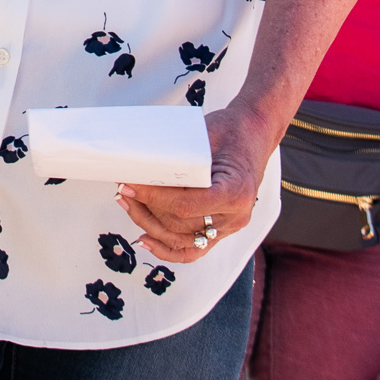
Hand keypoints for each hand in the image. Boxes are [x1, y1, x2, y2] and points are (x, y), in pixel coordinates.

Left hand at [118, 100, 275, 262]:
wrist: (255, 133)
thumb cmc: (231, 130)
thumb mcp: (204, 137)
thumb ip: (177, 158)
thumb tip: (137, 166)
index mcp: (235, 191)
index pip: (185, 206)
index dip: (153, 198)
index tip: (130, 185)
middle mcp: (236, 215)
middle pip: (179, 225)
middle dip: (146, 209)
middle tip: (124, 190)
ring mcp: (230, 226)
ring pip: (181, 239)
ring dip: (150, 224)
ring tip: (129, 204)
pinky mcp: (222, 229)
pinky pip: (193, 249)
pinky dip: (167, 248)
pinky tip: (146, 238)